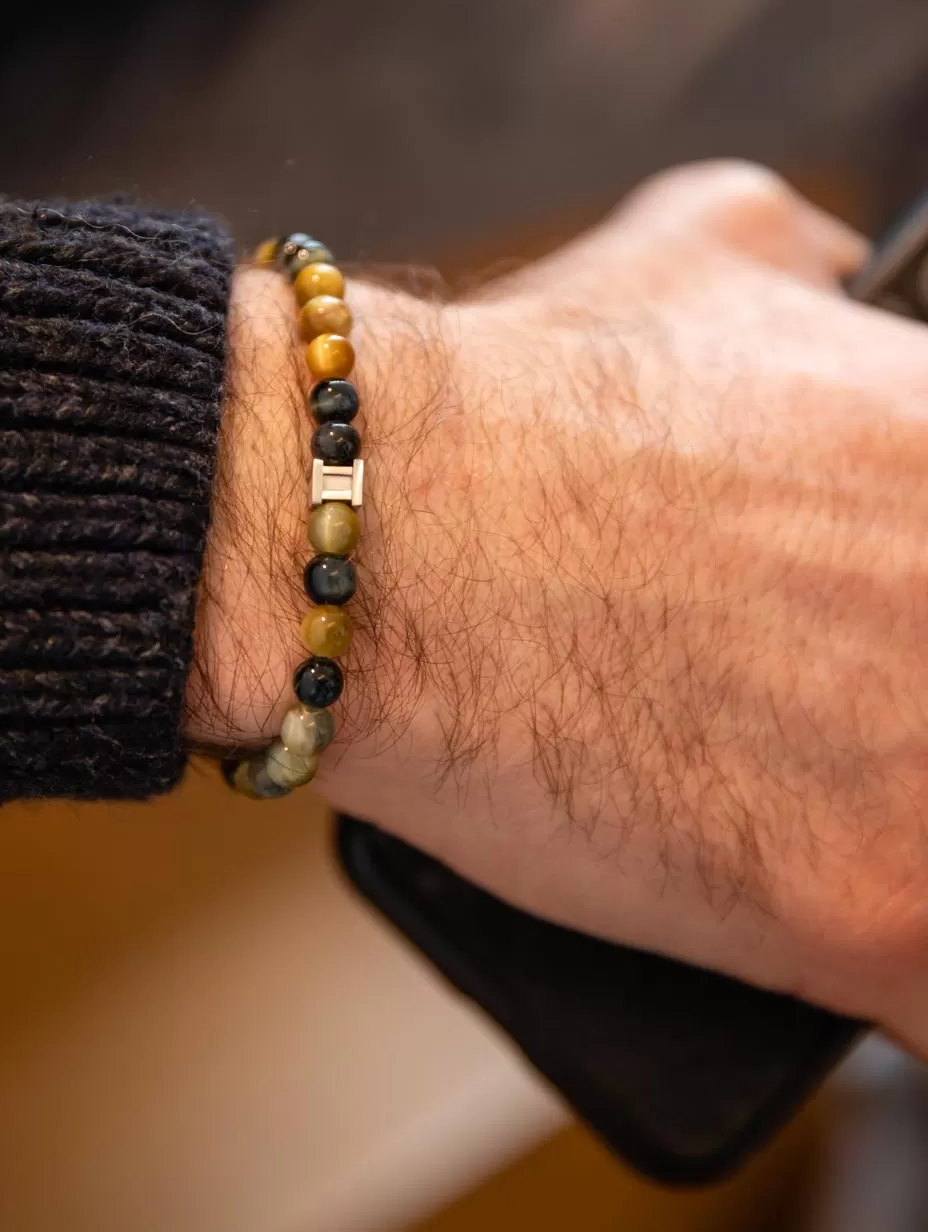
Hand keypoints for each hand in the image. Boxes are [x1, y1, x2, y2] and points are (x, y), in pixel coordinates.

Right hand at [189, 162, 927, 1055]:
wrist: (359, 534)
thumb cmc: (500, 407)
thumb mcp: (688, 249)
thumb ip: (807, 261)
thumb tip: (842, 277)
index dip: (913, 614)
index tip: (877, 636)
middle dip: (899, 707)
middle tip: (826, 717)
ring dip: (897, 822)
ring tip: (802, 798)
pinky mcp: (872, 907)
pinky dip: (898, 981)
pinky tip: (837, 943)